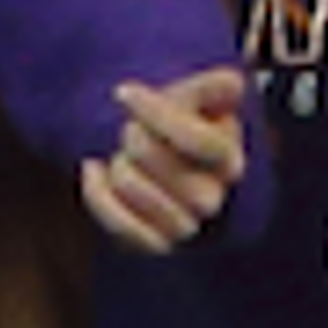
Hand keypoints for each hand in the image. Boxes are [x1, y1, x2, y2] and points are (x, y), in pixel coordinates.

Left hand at [81, 66, 247, 252]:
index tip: (125, 92)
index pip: (204, 143)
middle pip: (173, 173)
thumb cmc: (177, 127)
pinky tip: (94, 171)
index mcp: (228, 161)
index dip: (160, 115)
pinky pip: (124, 228)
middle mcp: (212, 198)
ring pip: (143, 196)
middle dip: (138, 142)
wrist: (159, 161)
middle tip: (129, 129)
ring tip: (117, 156)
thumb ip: (210, 88)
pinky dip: (99, 197)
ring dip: (121, 169)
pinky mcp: (156, 244)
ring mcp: (185, 225)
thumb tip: (233, 83)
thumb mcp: (193, 99)